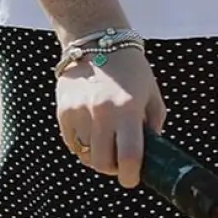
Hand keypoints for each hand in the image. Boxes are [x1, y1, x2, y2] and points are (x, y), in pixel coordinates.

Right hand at [56, 48, 166, 187]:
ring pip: (85, 155)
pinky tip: (91, 132)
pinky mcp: (63, 110)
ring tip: (105, 143)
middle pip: (103, 163)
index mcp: (127, 109)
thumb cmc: (130, 68)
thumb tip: (149, 151)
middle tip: (119, 160)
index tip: (132, 178)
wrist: (96, 40)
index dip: (131, 176)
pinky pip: (71, 142)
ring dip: (97, 156)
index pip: (129, 157)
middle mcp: (101, 113)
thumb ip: (153, 124)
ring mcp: (79, 112)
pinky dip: (82, 145)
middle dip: (113, 168)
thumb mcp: (151, 93)